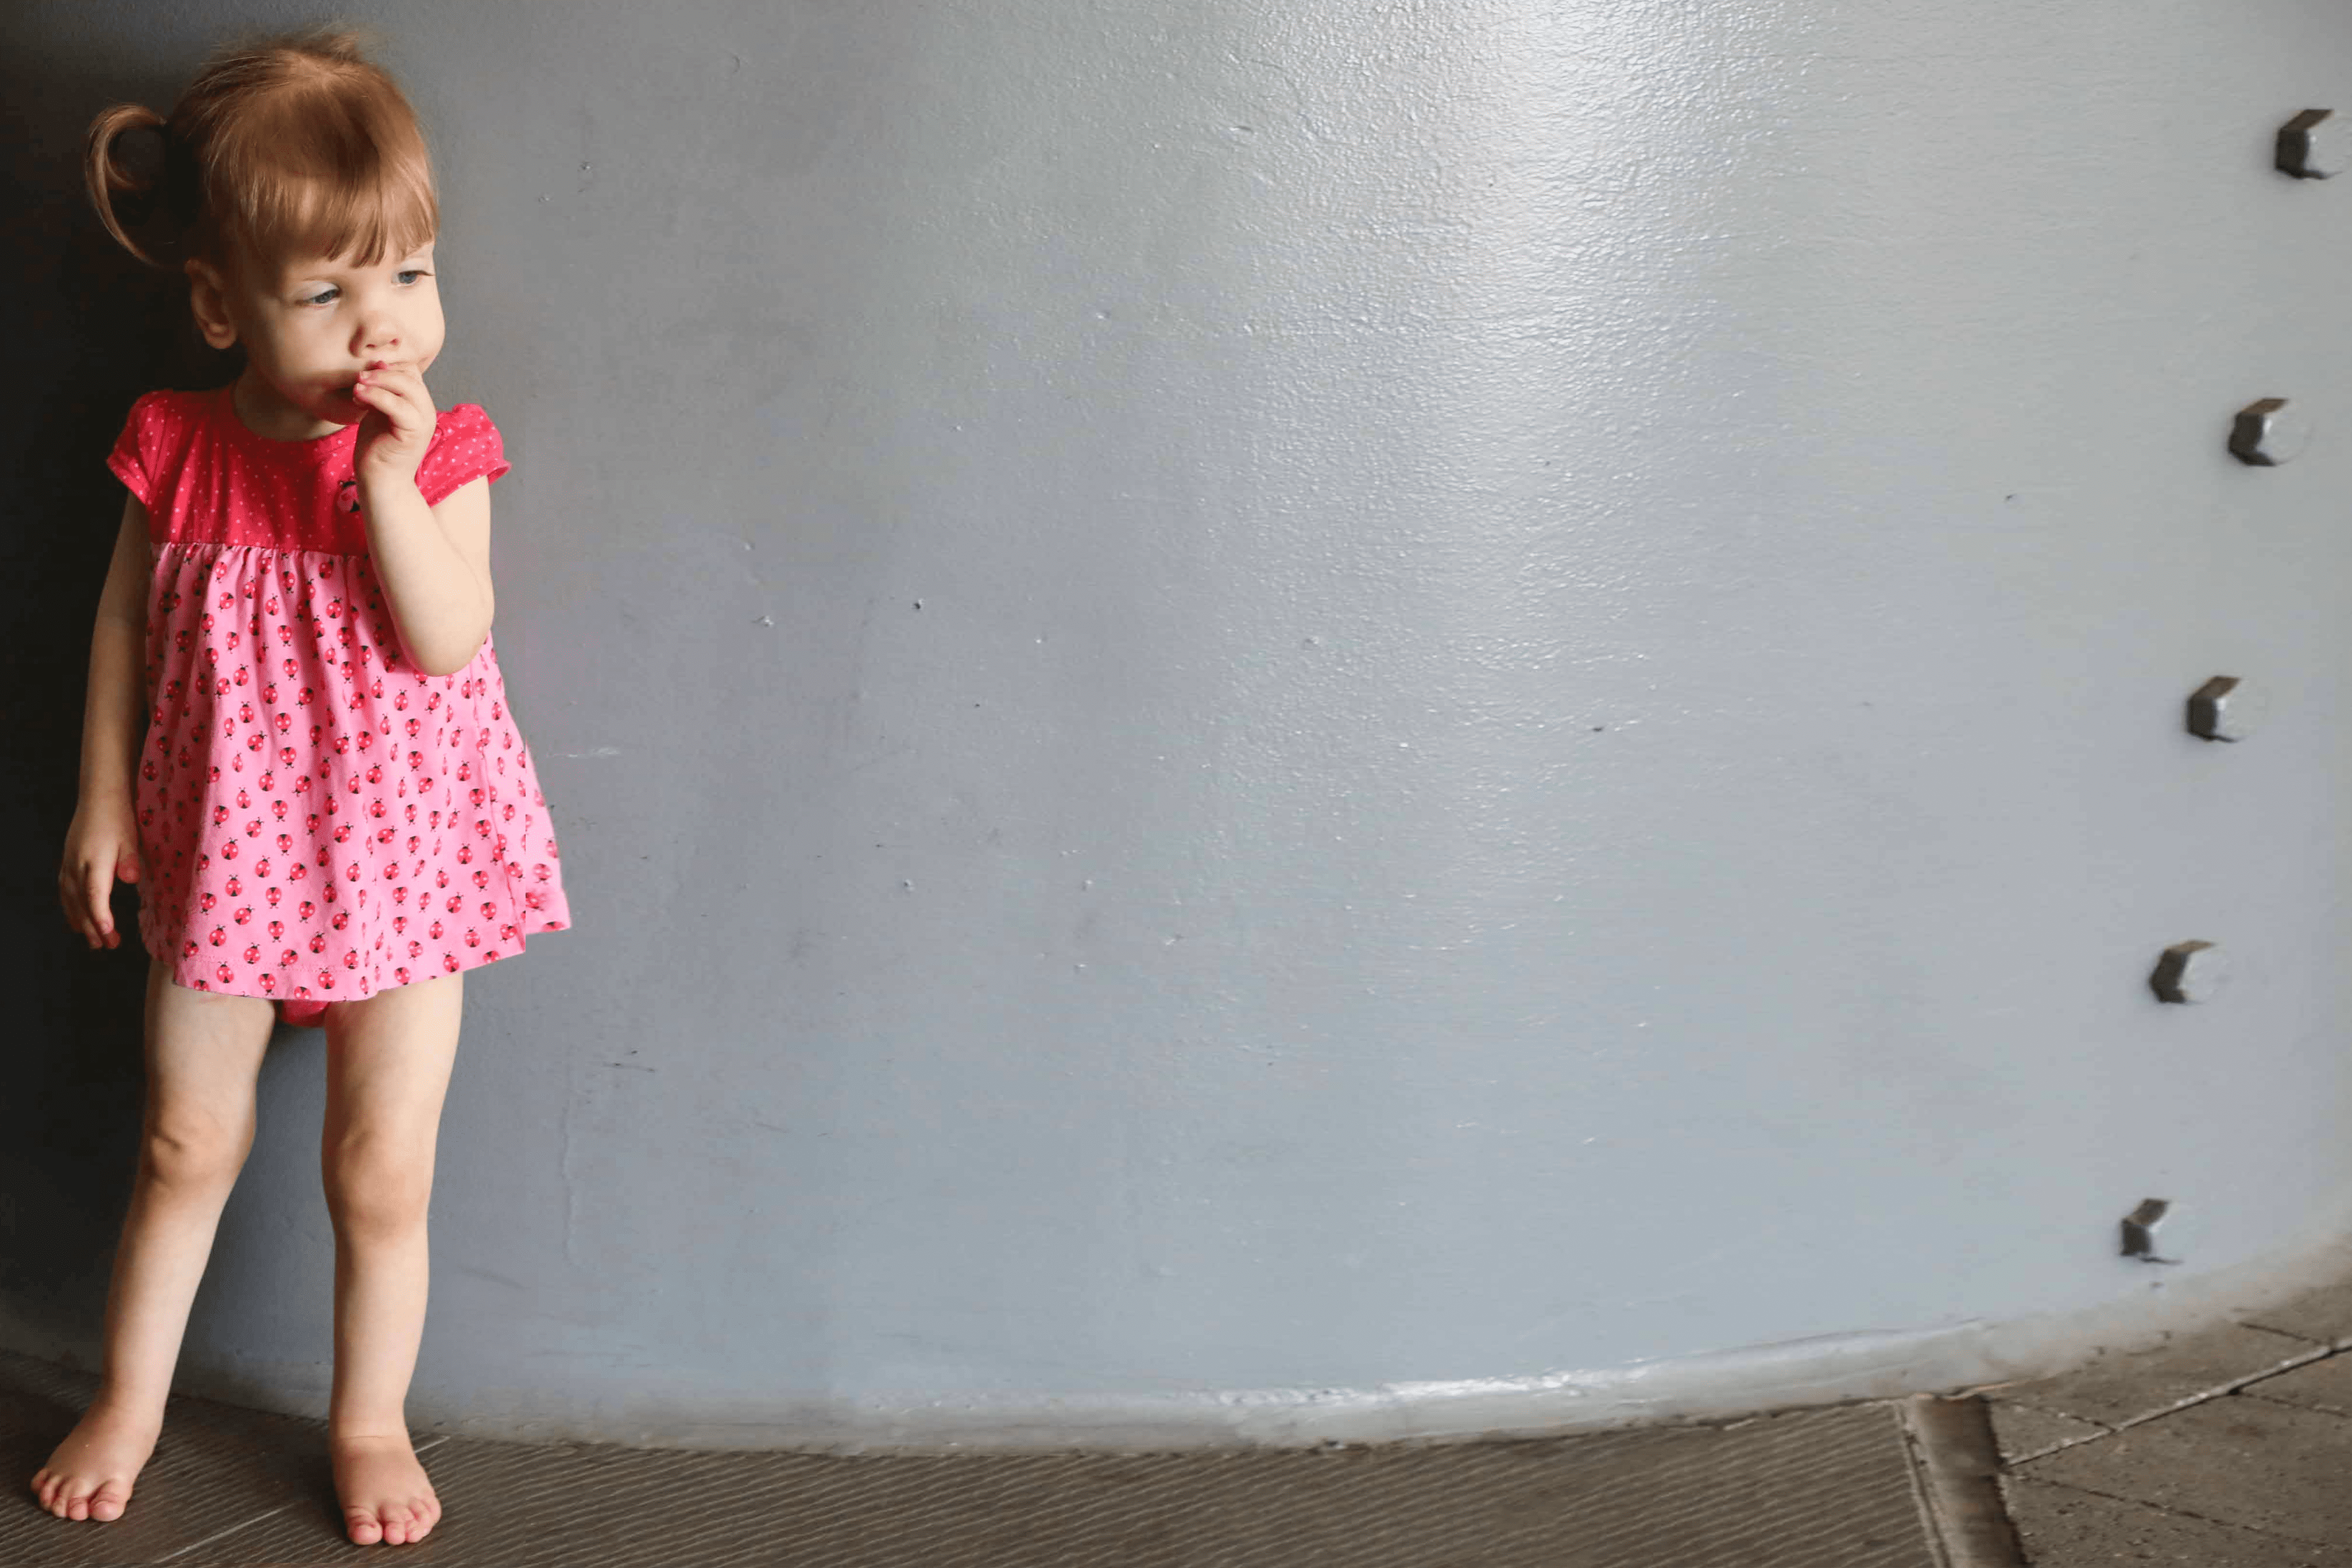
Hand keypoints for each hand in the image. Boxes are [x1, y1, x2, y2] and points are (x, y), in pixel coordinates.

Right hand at [59, 791, 141, 950]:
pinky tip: (77, 921)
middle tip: (107, 946)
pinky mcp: (67, 863)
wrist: (99, 797)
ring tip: (93, 942)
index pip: (96, 894)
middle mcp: (77, 865)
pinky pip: (65, 892)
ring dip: (81, 922)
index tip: (107, 933)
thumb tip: (132, 880)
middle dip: (94, 927)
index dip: (100, 915)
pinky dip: (71, 908)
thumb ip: (131, 860)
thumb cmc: (120, 817)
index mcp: (95, 860)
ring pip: (71, 900)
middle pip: (83, 903)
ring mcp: (69, 864)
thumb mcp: (131, 837)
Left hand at [349, 359, 437, 488]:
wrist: (380, 481)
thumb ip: (381, 392)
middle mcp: (426, 411)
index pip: (411, 372)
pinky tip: (359, 397)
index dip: (388, 366)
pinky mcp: (413, 433)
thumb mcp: (378, 412)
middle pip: (411, 376)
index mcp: (419, 405)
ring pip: (407, 387)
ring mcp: (423, 422)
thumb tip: (377, 364)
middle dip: (382, 371)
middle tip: (359, 375)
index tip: (365, 372)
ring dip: (379, 381)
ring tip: (357, 385)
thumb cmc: (377, 449)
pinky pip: (398, 406)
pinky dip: (376, 397)